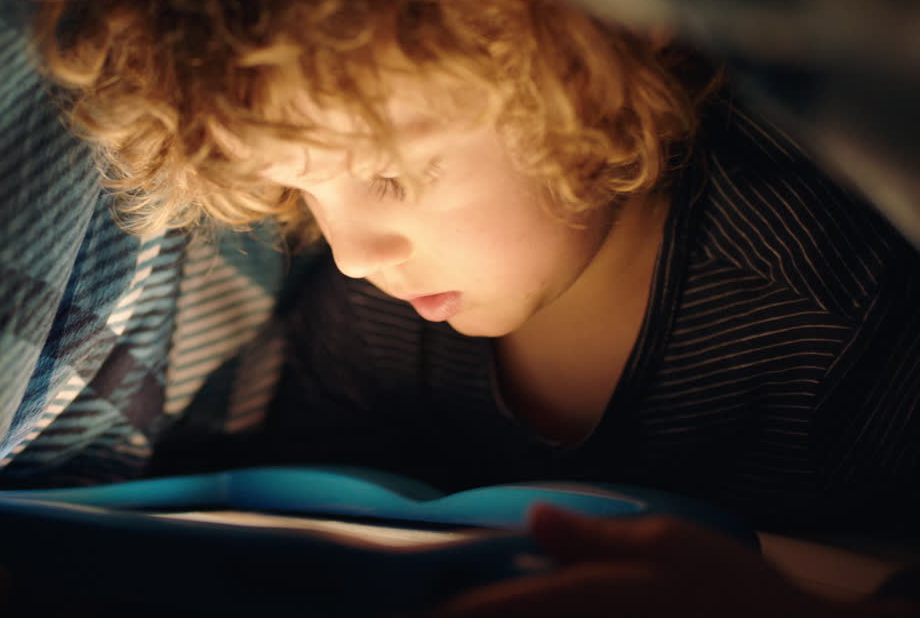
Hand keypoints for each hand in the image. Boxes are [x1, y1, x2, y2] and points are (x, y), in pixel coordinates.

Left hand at [428, 505, 906, 617]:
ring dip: (497, 613)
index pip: (483, 611)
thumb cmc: (729, 592)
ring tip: (467, 603)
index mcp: (577, 600)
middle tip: (424, 602)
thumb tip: (533, 521)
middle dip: (461, 611)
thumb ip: (589, 539)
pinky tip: (527, 610)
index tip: (401, 601)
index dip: (438, 609)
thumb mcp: (660, 543)